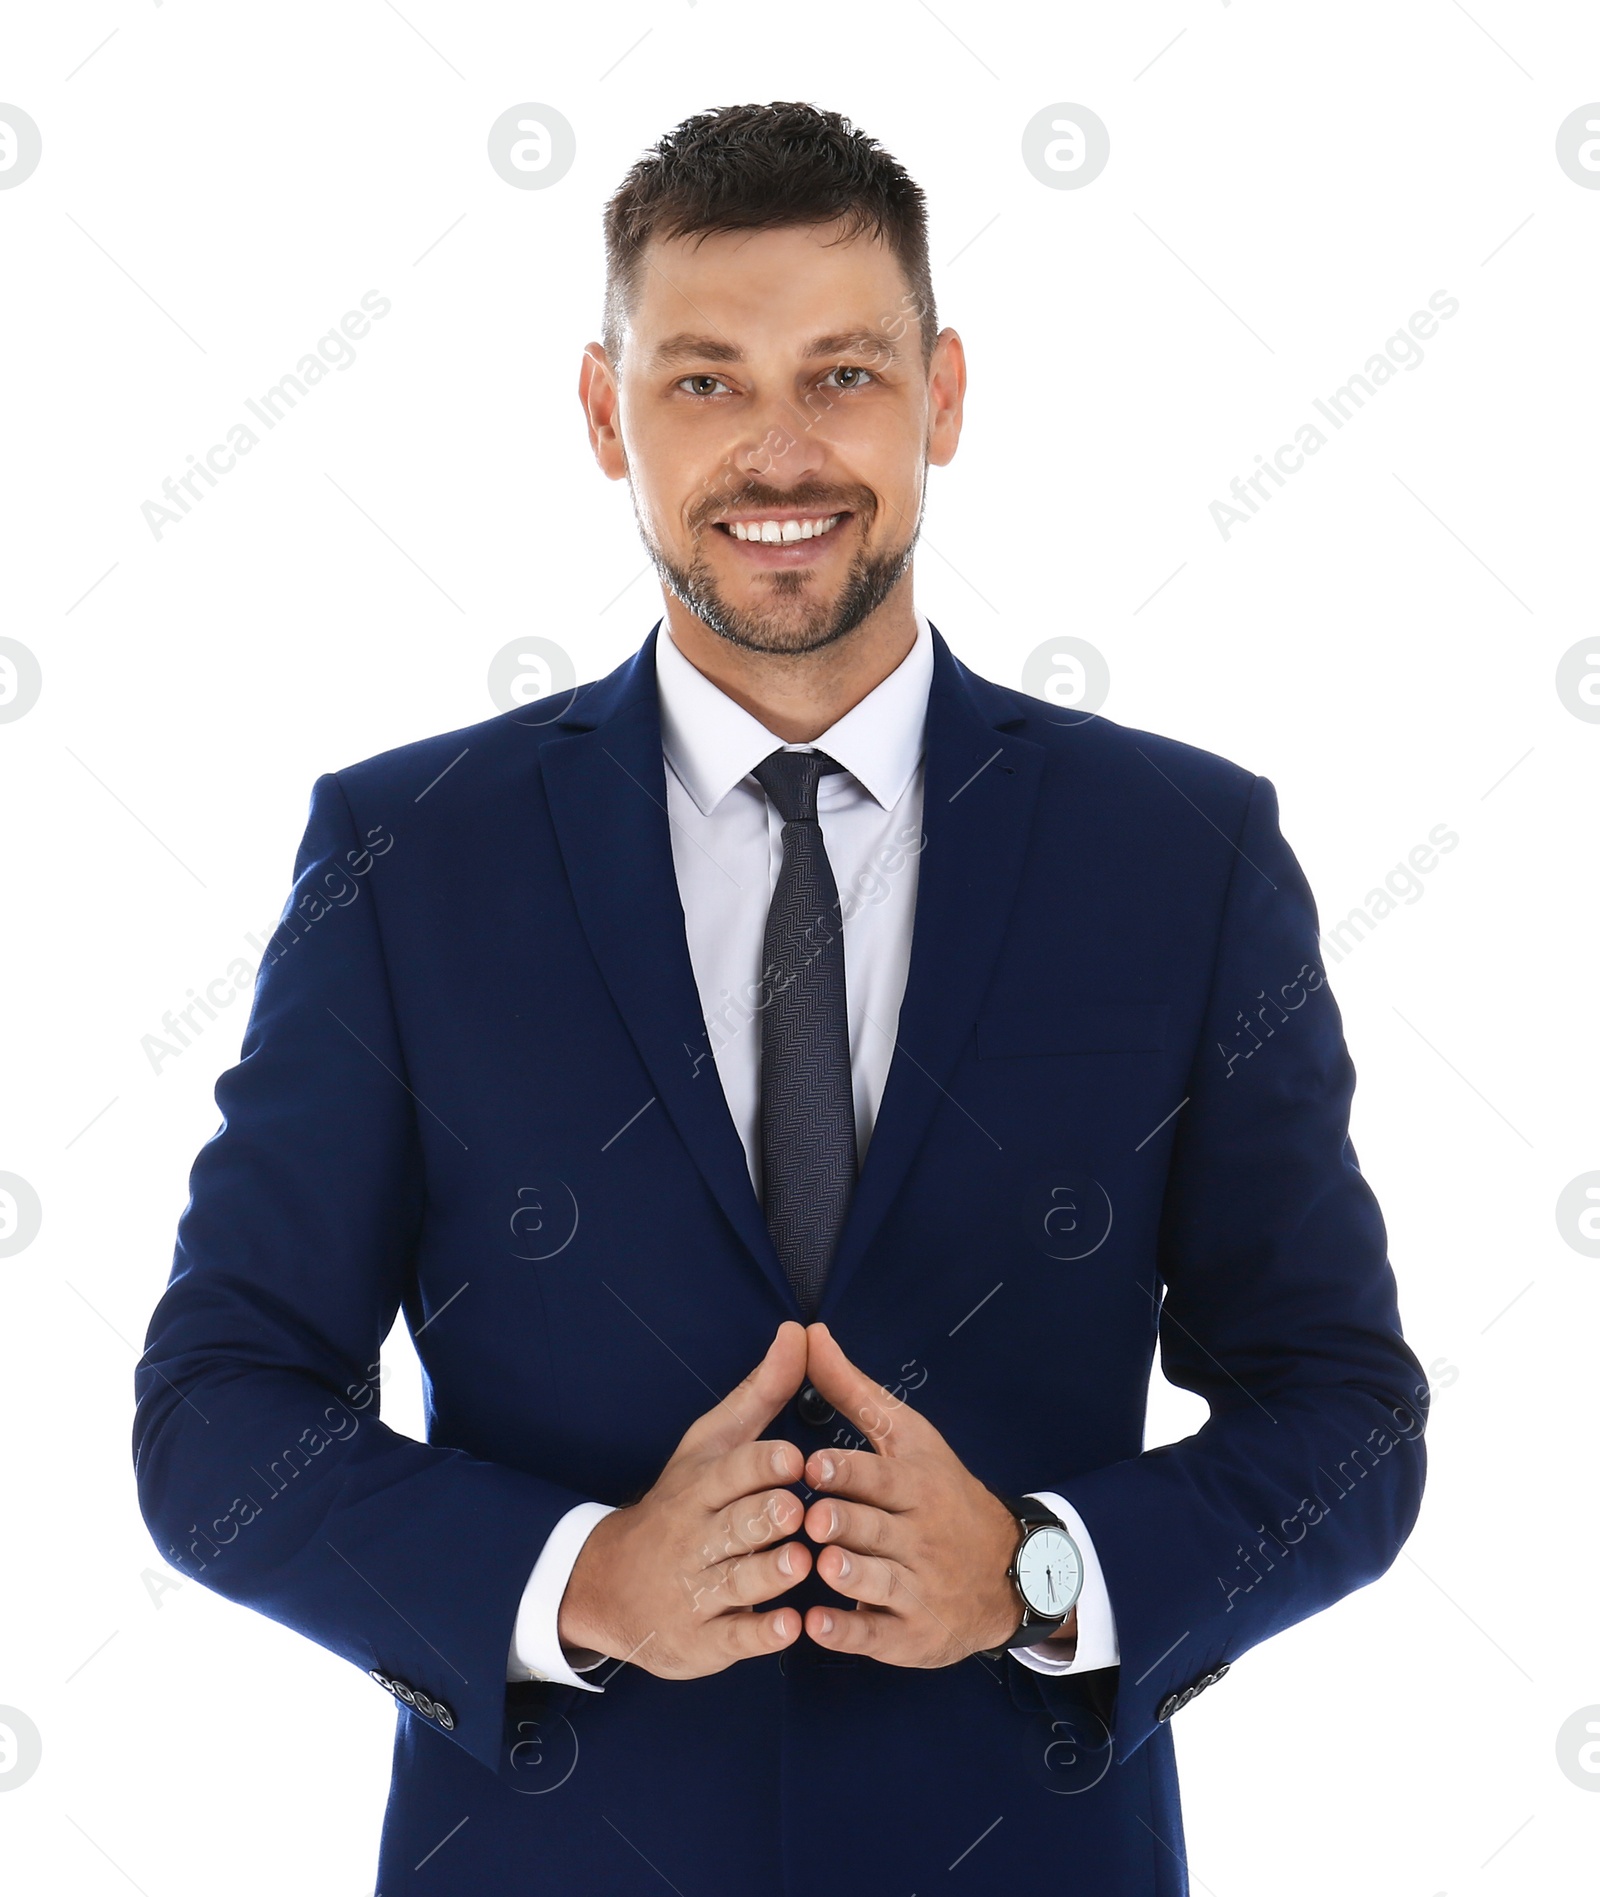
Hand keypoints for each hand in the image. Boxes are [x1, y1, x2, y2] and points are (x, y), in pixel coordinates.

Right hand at [557, 1321, 812, 1677]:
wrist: (612, 1583)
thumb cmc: (683, 1503)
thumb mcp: (712, 1444)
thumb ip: (762, 1393)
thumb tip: (799, 1332)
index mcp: (703, 1486)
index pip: (733, 1471)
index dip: (764, 1465)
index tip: (796, 1458)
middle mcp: (698, 1537)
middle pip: (736, 1525)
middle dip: (767, 1518)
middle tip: (799, 1513)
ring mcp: (699, 1591)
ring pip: (737, 1581)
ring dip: (770, 1573)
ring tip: (799, 1563)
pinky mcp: (706, 1640)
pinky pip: (736, 1638)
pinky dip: (763, 1634)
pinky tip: (792, 1627)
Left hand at [798, 1322, 1029, 1664]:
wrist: (1007, 1570)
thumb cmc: (940, 1491)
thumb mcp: (906, 1436)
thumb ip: (852, 1391)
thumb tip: (809, 1334)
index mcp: (915, 1483)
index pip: (880, 1476)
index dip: (847, 1472)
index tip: (814, 1465)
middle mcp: (919, 1534)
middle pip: (876, 1527)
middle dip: (845, 1523)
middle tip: (813, 1519)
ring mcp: (918, 1586)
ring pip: (879, 1580)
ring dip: (850, 1575)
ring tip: (822, 1566)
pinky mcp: (911, 1633)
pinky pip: (877, 1633)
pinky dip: (848, 1630)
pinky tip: (816, 1627)